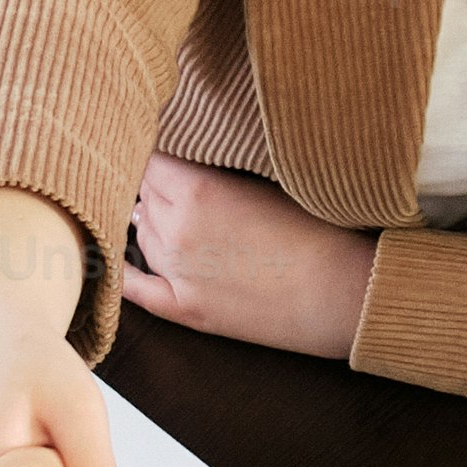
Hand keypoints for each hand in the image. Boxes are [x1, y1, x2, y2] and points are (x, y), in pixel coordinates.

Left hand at [120, 153, 379, 360]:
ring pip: (143, 235)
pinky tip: (122, 261)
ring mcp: (177, 272)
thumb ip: (217, 171)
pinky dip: (125, 272)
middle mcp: (177, 230)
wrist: (344, 292)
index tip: (171, 157)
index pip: (151, 160)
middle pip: (144, 197)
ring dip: (152, 225)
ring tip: (182, 222)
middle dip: (159, 190)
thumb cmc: (320, 230)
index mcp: (197, 190)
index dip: (161, 157)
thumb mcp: (264, 179)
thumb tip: (180, 170)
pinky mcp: (186, 309)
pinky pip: (135, 288)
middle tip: (183, 190)